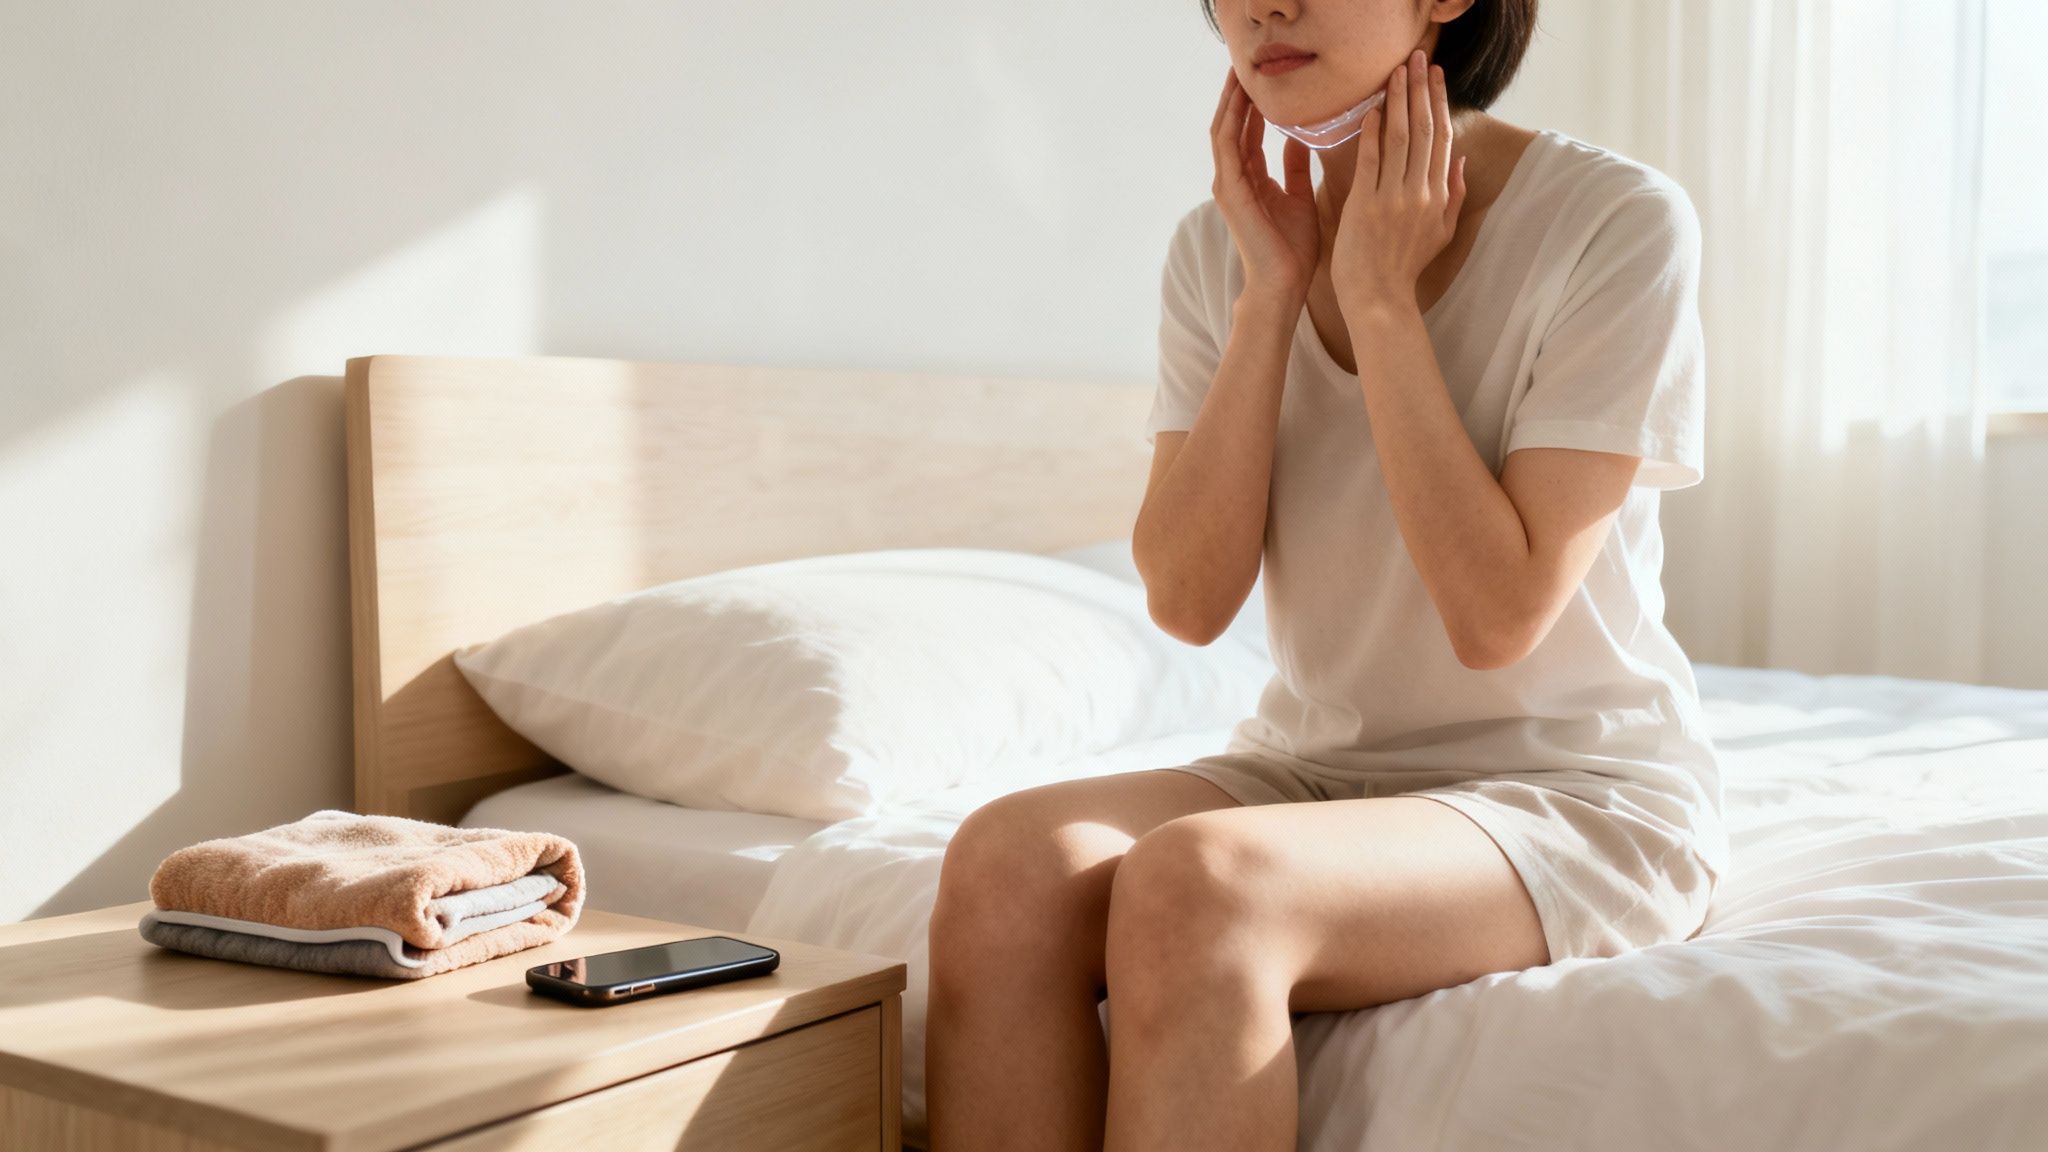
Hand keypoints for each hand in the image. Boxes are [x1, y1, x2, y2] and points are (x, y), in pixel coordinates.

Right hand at [1210, 66, 1318, 306]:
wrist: (1284, 283)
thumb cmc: (1293, 249)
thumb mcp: (1299, 196)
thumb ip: (1294, 166)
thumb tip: (1300, 136)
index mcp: (1251, 180)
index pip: (1248, 133)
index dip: (1254, 105)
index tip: (1264, 78)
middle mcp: (1234, 179)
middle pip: (1231, 126)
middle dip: (1237, 95)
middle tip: (1245, 64)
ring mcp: (1228, 185)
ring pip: (1224, 131)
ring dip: (1231, 102)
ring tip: (1239, 73)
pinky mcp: (1230, 192)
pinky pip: (1227, 147)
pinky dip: (1233, 122)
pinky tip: (1242, 101)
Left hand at [1330, 49, 1466, 312]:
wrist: (1379, 298)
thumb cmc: (1405, 267)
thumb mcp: (1441, 233)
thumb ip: (1455, 195)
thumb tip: (1463, 160)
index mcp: (1439, 196)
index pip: (1442, 139)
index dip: (1440, 104)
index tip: (1435, 77)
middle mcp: (1420, 192)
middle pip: (1425, 130)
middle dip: (1421, 90)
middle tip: (1418, 59)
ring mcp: (1394, 198)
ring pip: (1401, 138)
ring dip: (1399, 100)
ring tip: (1397, 71)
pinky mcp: (1366, 204)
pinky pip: (1371, 160)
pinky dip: (1373, 133)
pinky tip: (1374, 109)